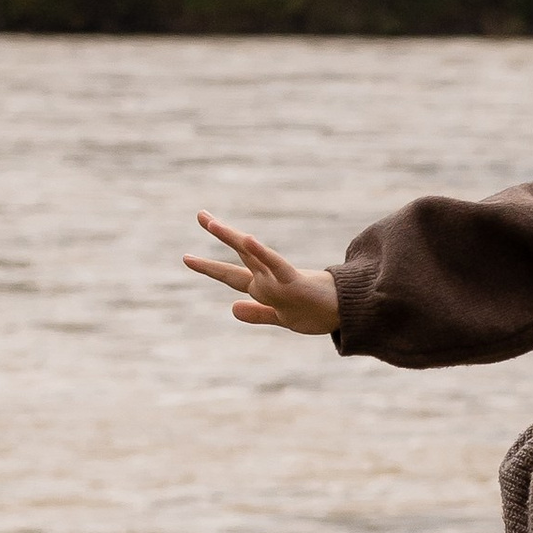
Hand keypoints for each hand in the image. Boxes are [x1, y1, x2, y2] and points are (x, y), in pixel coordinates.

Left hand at [183, 212, 341, 334]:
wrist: (346, 314)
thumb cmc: (316, 313)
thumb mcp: (280, 317)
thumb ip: (257, 313)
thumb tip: (232, 308)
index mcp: (263, 288)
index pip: (230, 274)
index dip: (208, 267)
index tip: (186, 257)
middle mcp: (267, 278)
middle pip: (237, 255)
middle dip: (220, 234)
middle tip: (201, 214)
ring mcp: (278, 278)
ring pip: (251, 254)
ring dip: (231, 237)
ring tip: (212, 222)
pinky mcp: (293, 281)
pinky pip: (275, 264)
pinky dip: (260, 252)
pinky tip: (247, 239)